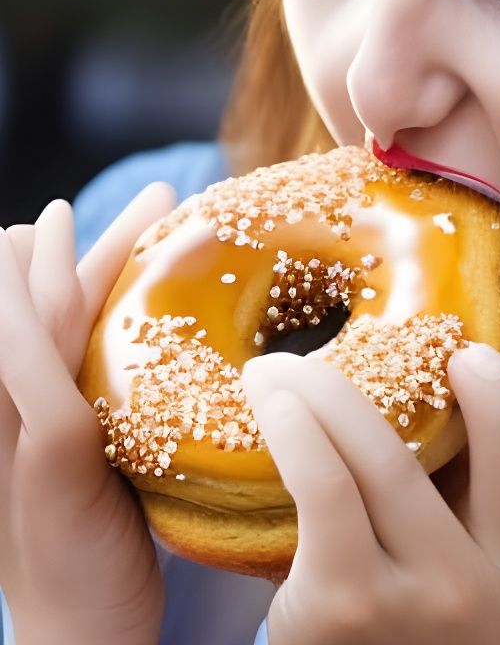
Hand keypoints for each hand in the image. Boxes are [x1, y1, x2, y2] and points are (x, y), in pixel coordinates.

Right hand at [0, 183, 176, 642]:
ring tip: (58, 215)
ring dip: (46, 264)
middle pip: (46, 311)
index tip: (137, 221)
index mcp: (51, 413)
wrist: (81, 632)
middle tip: (125, 199)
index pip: (68, 324)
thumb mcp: (123, 471)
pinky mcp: (46, 452)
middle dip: (72, 251)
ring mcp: (24, 430)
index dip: (90, 268)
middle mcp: (24, 414)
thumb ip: (135, 415)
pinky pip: (34, 369)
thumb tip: (173, 375)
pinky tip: (36, 273)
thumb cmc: (110, 553)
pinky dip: (27, 316)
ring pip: (29, 326)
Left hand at [241, 340, 499, 644]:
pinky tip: (266, 436)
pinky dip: (289, 456)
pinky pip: (309, 516)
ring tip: (267, 376)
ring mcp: (390, 603)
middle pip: (401, 454)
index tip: (460, 353)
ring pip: (342, 475)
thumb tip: (491, 405)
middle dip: (342, 387)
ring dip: (297, 410)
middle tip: (307, 353)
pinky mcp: (327, 619)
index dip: (491, 383)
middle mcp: (461, 582)